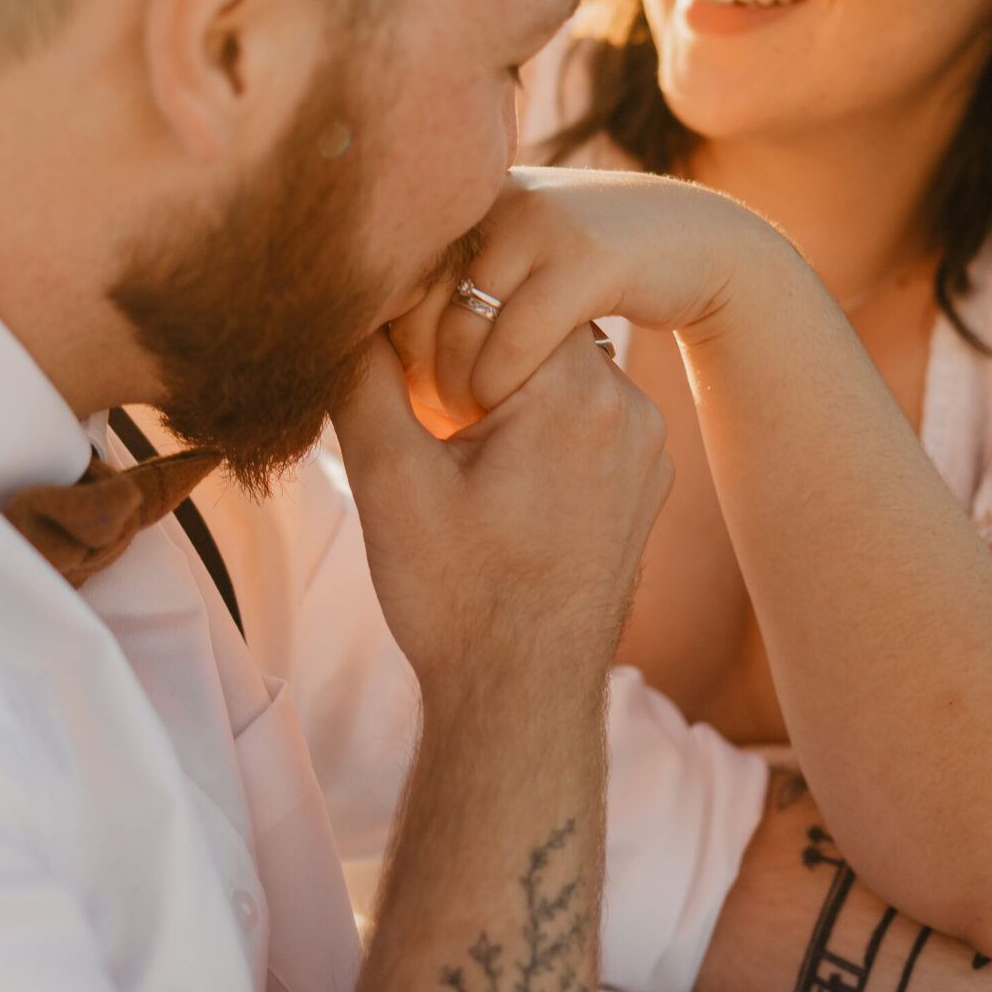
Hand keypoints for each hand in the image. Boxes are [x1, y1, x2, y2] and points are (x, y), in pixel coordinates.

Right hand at [331, 325, 672, 700]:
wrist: (523, 695)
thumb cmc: (457, 595)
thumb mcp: (388, 479)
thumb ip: (363, 375)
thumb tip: (345, 305)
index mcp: (575, 391)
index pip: (499, 296)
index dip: (439, 327)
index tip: (416, 390)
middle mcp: (629, 406)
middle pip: (533, 330)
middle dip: (472, 359)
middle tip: (434, 424)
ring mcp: (647, 446)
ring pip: (559, 372)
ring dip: (506, 394)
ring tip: (465, 459)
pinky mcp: (645, 481)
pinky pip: (586, 418)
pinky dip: (540, 430)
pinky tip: (502, 487)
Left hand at [388, 167, 774, 433]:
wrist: (695, 239)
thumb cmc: (587, 268)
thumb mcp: (514, 256)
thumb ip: (453, 274)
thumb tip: (368, 334)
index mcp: (463, 195)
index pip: (388, 275)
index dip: (383, 339)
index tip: (396, 386)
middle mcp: (490, 197)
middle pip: (413, 301)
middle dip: (413, 367)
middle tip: (427, 412)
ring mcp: (538, 222)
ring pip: (458, 323)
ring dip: (454, 384)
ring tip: (464, 416)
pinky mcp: (584, 257)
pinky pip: (517, 336)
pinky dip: (500, 381)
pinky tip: (501, 406)